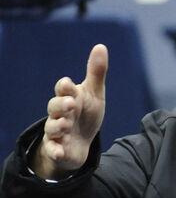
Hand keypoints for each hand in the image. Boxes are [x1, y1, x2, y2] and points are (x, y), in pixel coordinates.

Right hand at [32, 44, 107, 179]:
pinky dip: (55, 151)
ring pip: (52, 127)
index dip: (65, 87)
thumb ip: (96, 72)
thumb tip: (101, 46)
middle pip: (54, 107)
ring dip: (58, 125)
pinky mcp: (57, 149)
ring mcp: (57, 132)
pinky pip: (53, 150)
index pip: (63, 90)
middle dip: (61, 105)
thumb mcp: (94, 94)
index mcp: (69, 98)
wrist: (80, 142)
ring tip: (66, 124)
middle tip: (71, 104)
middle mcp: (60, 114)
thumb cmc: (86, 113)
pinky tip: (60, 152)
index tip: (68, 84)